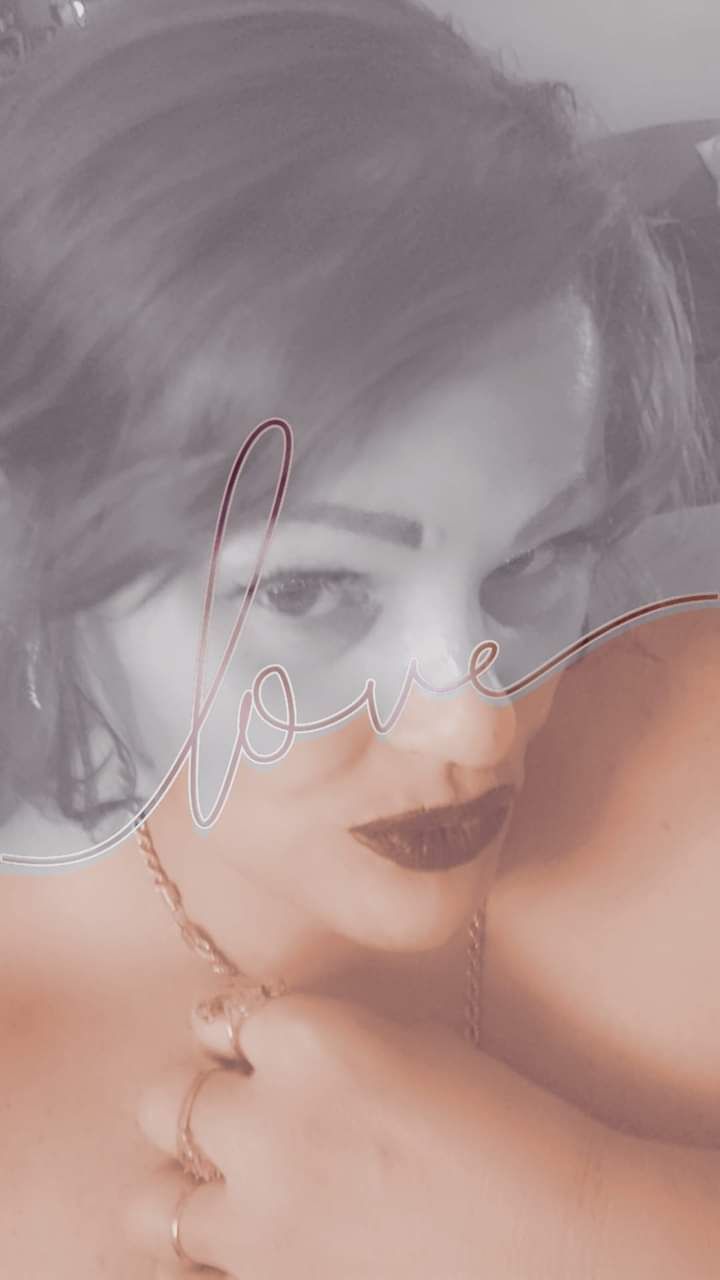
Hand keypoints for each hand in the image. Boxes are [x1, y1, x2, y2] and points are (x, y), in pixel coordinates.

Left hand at [125, 993, 607, 1279]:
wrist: (563, 1245)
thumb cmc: (507, 1132)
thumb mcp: (414, 1043)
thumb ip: (325, 1039)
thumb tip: (266, 1048)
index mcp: (310, 1037)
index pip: (221, 1019)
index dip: (243, 1040)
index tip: (259, 1055)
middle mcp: (268, 1121)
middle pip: (168, 1100)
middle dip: (199, 1107)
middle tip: (241, 1124)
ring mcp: (261, 1220)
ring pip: (153, 1200)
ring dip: (186, 1192)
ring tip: (234, 1196)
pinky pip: (192, 1275)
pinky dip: (209, 1262)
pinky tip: (250, 1250)